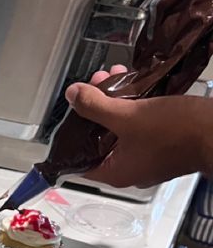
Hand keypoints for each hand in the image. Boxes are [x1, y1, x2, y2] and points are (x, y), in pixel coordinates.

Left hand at [65, 68, 211, 187]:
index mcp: (116, 172)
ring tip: (114, 75)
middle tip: (96, 84)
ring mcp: (149, 159)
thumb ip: (96, 107)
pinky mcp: (165, 146)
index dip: (72, 136)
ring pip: (123, 130)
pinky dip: (136, 107)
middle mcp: (130, 170)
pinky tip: (135, 84)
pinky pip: (142, 127)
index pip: (80, 161)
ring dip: (116, 102)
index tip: (72, 114)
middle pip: (101, 139)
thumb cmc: (175, 131)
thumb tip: (72, 95)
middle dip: (96, 109)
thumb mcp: (128, 116)